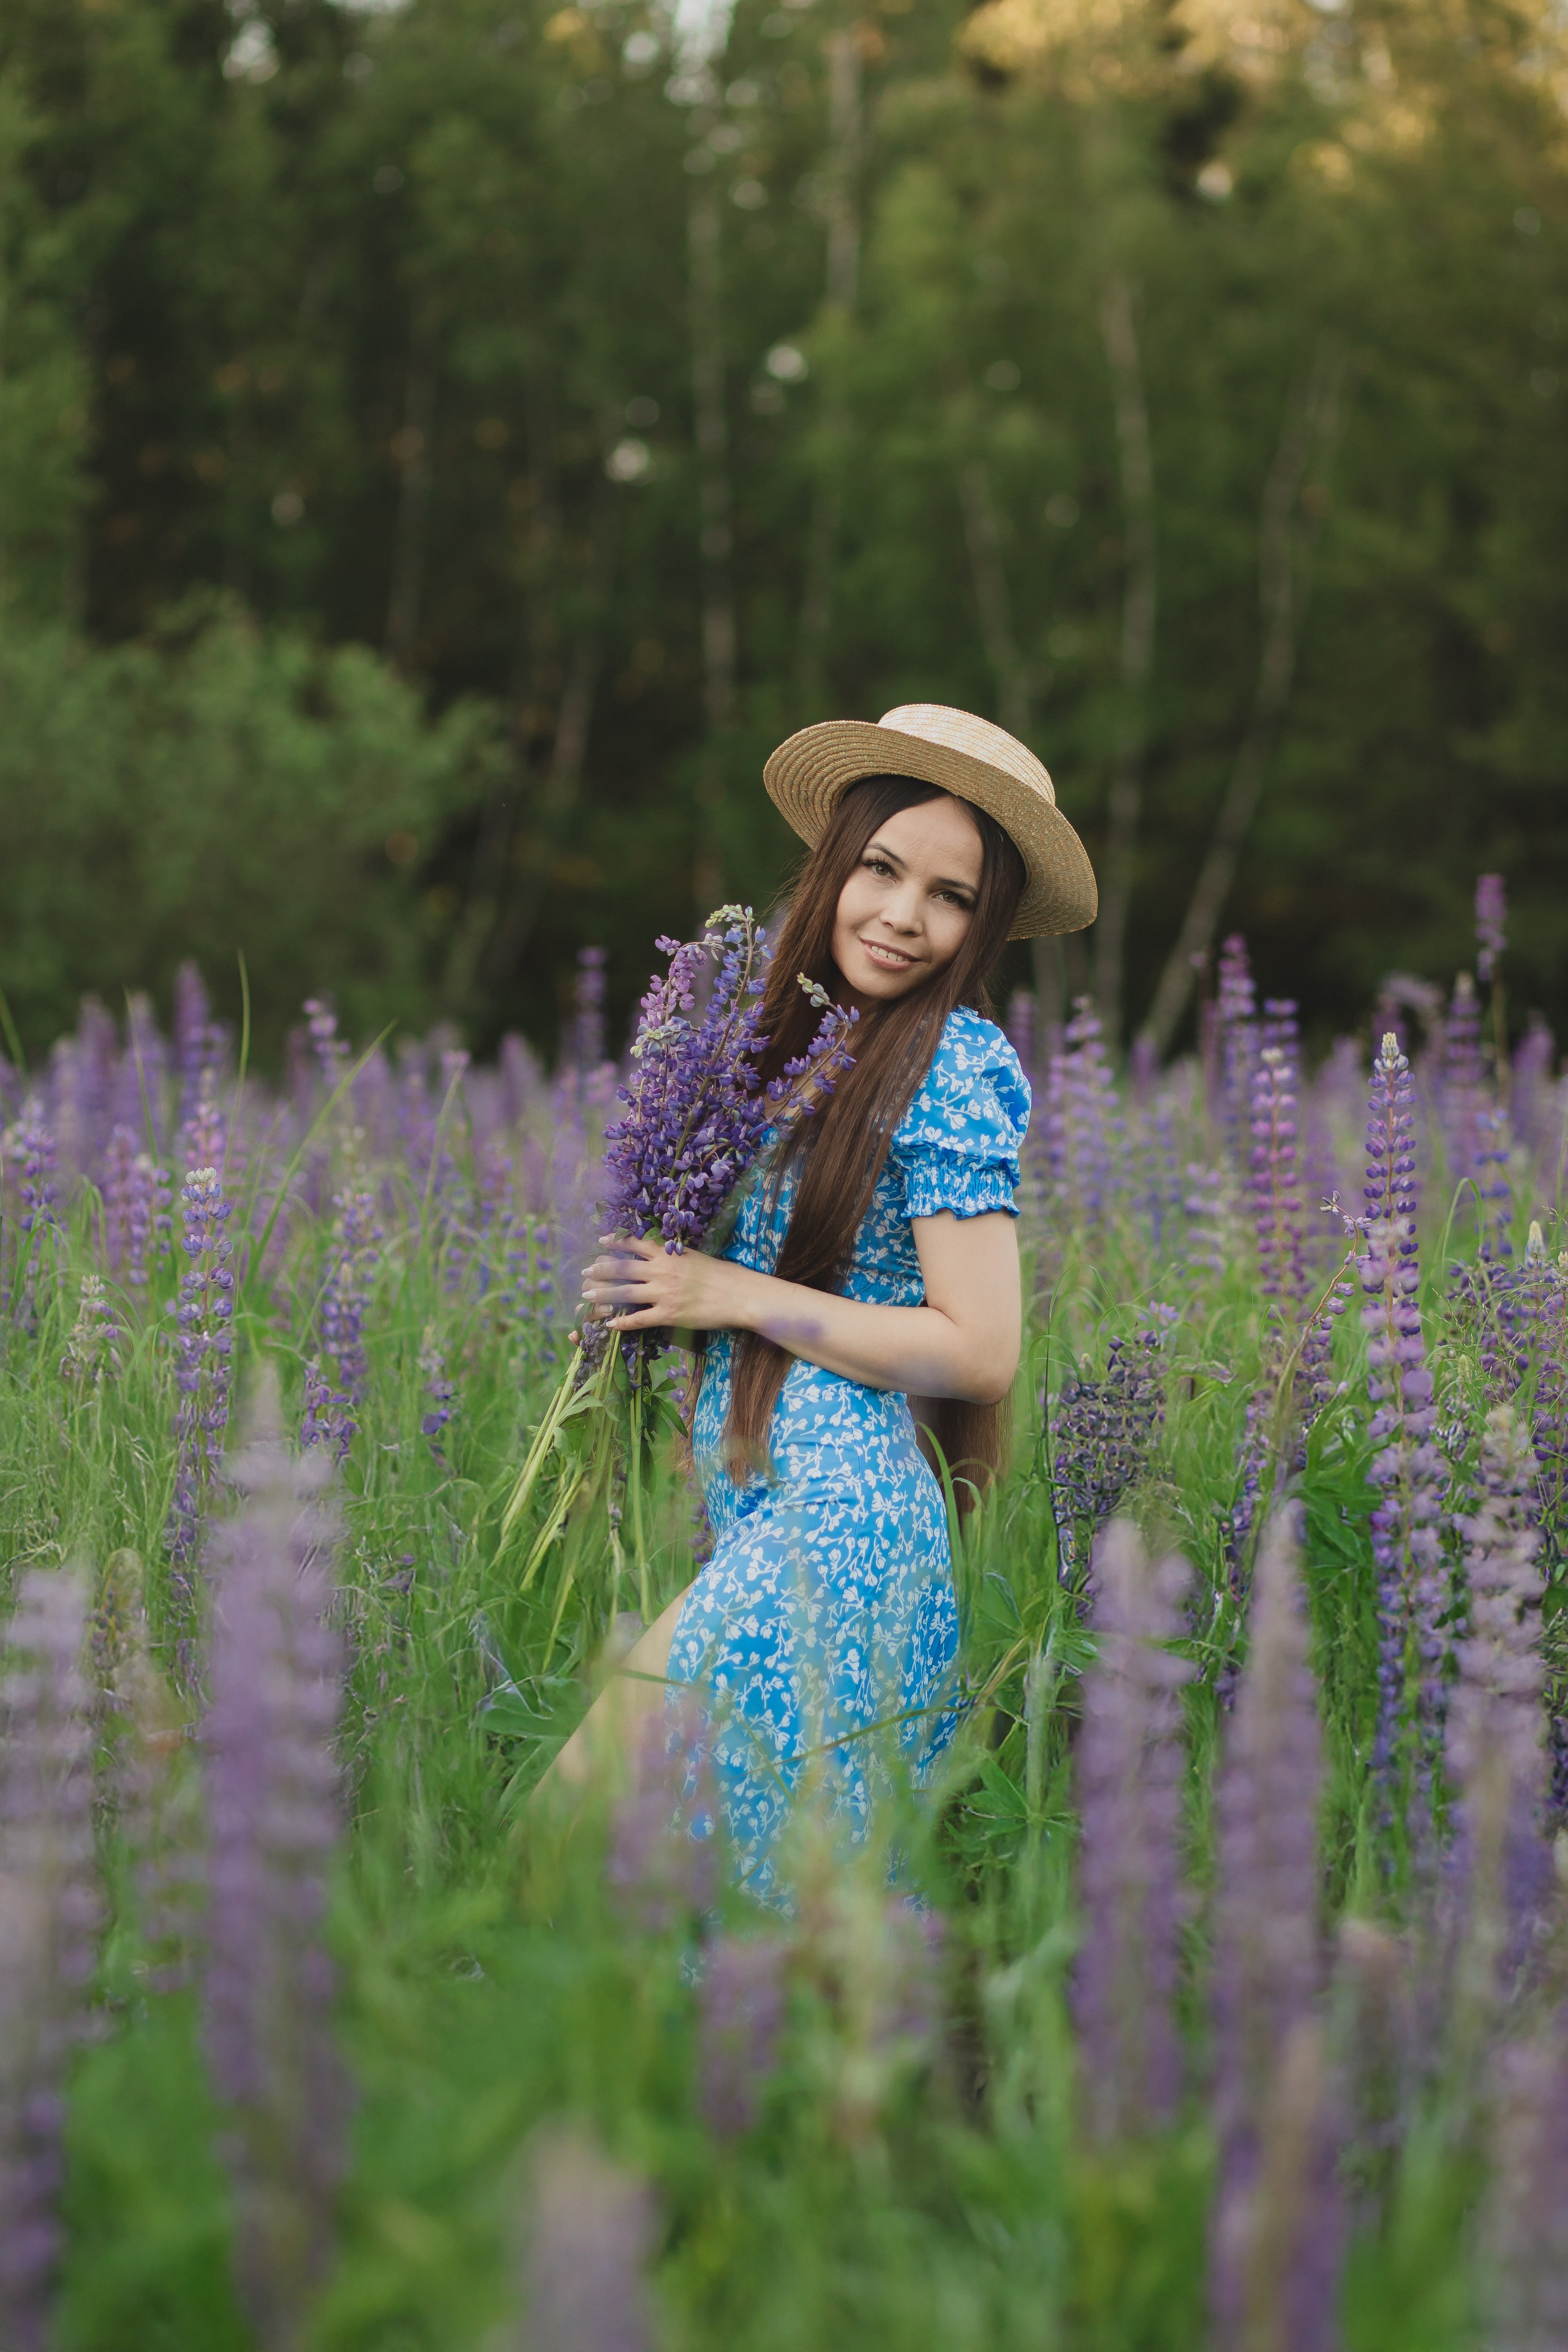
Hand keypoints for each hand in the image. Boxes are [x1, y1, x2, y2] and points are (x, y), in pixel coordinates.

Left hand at [578, 1233, 747, 1334]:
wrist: (738, 1294)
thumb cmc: (720, 1274)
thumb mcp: (693, 1256)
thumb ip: (672, 1255)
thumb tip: (657, 1252)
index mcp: (668, 1254)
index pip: (635, 1244)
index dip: (615, 1242)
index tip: (601, 1242)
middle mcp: (661, 1271)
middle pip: (622, 1269)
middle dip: (600, 1271)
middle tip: (584, 1273)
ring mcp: (663, 1294)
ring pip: (624, 1293)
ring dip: (603, 1295)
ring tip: (588, 1296)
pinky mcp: (668, 1315)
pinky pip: (639, 1319)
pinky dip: (622, 1322)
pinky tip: (610, 1323)